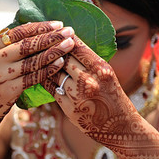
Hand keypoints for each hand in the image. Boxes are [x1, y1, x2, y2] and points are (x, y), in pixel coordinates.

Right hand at [0, 21, 73, 151]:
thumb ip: (7, 47)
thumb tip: (38, 30)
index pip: (17, 33)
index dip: (39, 27)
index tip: (57, 24)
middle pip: (26, 45)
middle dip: (51, 37)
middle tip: (69, 32)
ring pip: (32, 61)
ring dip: (53, 52)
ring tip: (69, 45)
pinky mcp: (7, 91)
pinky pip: (32, 78)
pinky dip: (47, 70)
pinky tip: (59, 63)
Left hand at [42, 37, 158, 158]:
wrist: (120, 127)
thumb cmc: (113, 96)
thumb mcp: (107, 75)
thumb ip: (89, 61)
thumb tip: (68, 43)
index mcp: (101, 69)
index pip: (78, 47)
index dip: (66, 37)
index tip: (58, 31)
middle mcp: (90, 81)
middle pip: (63, 58)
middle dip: (53, 50)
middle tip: (43, 41)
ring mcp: (78, 97)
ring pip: (55, 74)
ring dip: (47, 65)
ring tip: (38, 57)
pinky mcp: (70, 110)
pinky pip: (53, 90)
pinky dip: (47, 82)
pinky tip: (43, 76)